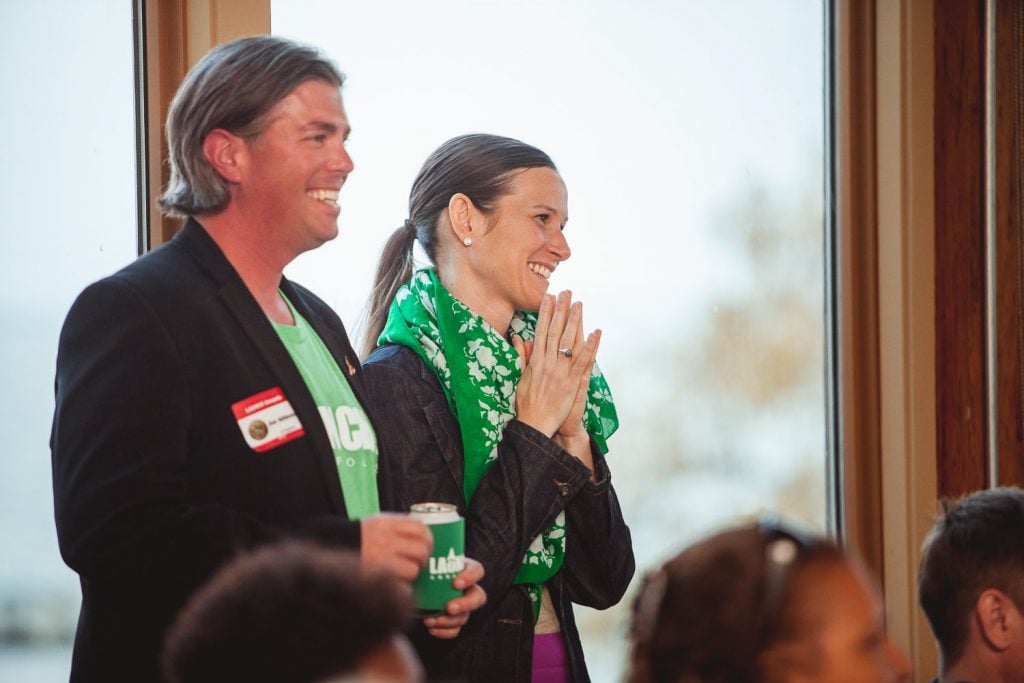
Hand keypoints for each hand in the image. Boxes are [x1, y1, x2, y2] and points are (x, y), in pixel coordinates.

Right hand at [360, 513, 431, 580]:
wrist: (333, 547)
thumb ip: (398, 526)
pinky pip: (402, 585)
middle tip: (418, 562)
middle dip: (423, 558)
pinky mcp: (378, 577)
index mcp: (388, 524)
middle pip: (421, 550)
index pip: (420, 528)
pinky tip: (397, 582)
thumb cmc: (360, 538)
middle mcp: (386, 540)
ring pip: (413, 569)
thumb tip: (423, 535)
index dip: (428, 538)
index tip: (427, 544)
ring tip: (404, 572)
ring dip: (412, 573)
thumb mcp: (378, 522)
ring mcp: (382, 559)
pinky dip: (403, 586)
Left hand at [422, 557, 486, 638]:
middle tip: (449, 607)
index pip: (477, 571)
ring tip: (430, 620)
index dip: (470, 577)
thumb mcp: (428, 561)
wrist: (416, 584)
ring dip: (449, 621)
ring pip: (465, 616)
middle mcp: (468, 589)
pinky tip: (431, 629)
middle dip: (465, 604)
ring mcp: (463, 606)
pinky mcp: (454, 621)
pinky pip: (455, 630)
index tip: (455, 583)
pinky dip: (444, 632)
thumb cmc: (424, 567)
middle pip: (478, 597)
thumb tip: (418, 559)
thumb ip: (428, 560)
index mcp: (465, 569)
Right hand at [511, 291, 600, 437]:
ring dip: (575, 321)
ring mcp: (560, 371)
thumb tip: (518, 338)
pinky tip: (596, 332)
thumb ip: (521, 356)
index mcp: (535, 360)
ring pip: (568, 341)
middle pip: (555, 331)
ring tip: (579, 303)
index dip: (546, 312)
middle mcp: (547, 362)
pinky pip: (583, 361)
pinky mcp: (571, 382)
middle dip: (561, 310)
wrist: (534, 424)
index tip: (549, 296)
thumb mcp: (520, 377)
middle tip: (566, 292)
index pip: (541, 330)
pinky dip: (590, 346)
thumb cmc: (526, 403)